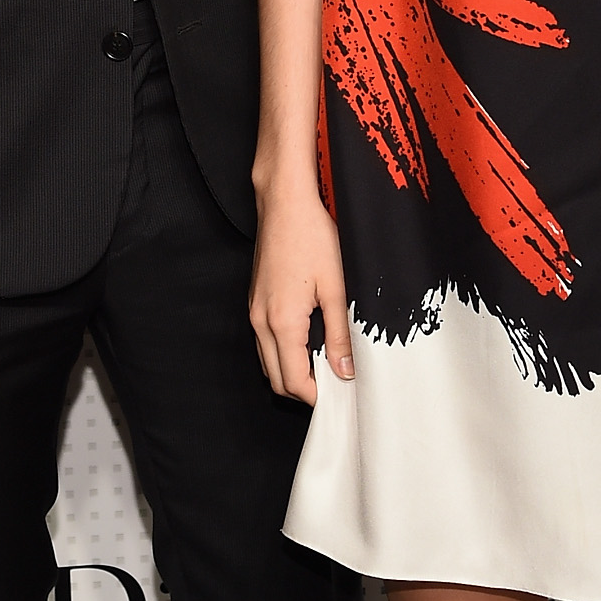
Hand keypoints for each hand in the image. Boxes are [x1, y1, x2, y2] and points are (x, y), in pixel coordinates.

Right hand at [249, 183, 353, 405]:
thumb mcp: (336, 288)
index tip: (340, 397)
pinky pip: (265, 342)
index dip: (317, 396)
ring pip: (268, 362)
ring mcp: (254, 311)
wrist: (284, 204)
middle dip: (303, 390)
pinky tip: (310, 343)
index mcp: (282, 321)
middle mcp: (261, 321)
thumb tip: (345, 370)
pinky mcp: (255, 302)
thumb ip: (339, 334)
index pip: (293, 381)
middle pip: (275, 379)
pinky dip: (285, 353)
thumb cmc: (310, 236)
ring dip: (293, 372)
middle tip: (335, 387)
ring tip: (326, 366)